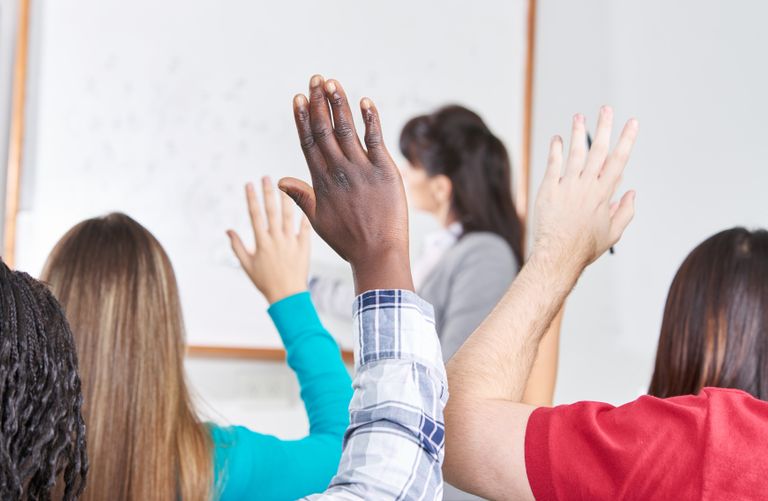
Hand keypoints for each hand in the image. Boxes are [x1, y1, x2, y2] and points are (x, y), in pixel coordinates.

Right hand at [227, 177, 310, 303]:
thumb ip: (237, 246)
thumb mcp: (247, 265)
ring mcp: (291, 242)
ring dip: (286, 199)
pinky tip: (304, 202)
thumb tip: (228, 230)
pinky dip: (304, 215)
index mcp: (261, 242)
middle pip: (271, 211)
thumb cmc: (265, 281)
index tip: (249, 184)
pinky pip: (305, 228)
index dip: (251, 198)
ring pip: (288, 216)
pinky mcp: (303, 247)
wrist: (287, 295)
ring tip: (285, 185)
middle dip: (268, 192)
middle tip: (267, 177)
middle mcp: (276, 239)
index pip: (255, 215)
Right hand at [279, 75, 412, 293]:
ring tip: (332, 82)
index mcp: (321, 181)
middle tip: (315, 78)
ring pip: (346, 129)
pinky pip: (376, 139)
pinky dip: (370, 120)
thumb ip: (300, 196)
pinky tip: (365, 101)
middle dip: (318, 102)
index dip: (303, 118)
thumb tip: (278, 180)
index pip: (308, 142)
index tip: (298, 98)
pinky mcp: (384, 170)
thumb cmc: (348, 240)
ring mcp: (361, 169)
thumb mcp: (317, 220)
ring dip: (339, 104)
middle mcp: (338, 170)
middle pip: (324, 129)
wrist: (377, 253)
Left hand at [532, 106, 638, 272]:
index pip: (618, 160)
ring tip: (579, 116)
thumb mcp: (613, 233)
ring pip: (574, 154)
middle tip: (606, 109)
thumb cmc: (585, 247)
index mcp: (604, 194)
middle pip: (597, 150)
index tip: (632, 123)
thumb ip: (625, 211)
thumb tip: (631, 192)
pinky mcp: (548, 190)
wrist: (558, 255)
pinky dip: (555, 150)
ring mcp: (566, 186)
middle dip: (604, 127)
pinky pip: (552, 165)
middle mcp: (586, 185)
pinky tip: (556, 139)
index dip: (626, 140)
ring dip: (577, 133)